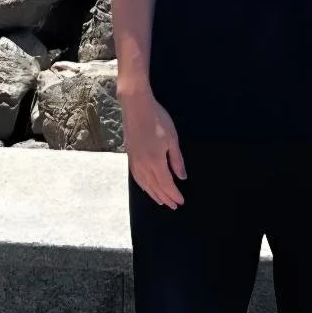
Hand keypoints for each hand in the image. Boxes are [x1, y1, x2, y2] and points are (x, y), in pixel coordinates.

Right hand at [120, 90, 186, 207]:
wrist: (136, 107)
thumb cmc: (157, 120)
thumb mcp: (172, 139)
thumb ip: (176, 160)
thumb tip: (181, 177)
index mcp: (155, 161)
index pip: (166, 184)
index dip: (173, 194)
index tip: (180, 201)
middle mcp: (143, 165)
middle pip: (155, 187)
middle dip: (165, 197)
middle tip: (173, 206)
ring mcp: (134, 161)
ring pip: (144, 184)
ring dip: (153, 194)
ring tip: (161, 201)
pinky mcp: (130, 156)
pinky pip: (136, 177)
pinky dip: (143, 185)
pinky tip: (146, 187)